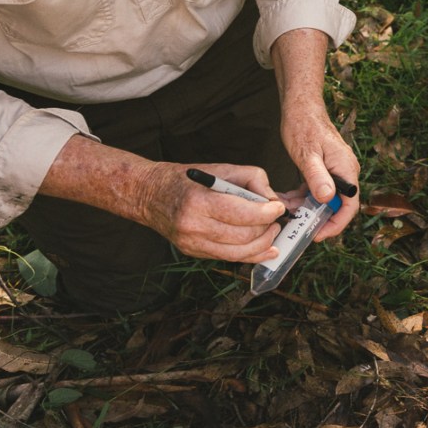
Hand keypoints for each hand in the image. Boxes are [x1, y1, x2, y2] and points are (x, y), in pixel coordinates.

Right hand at [136, 161, 284, 261]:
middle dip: (267, 228)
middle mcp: (194, 226)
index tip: (278, 207)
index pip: (241, 214)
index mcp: (199, 201)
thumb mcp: (221, 169)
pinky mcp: (194, 252)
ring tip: (272, 231)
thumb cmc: (188, 178)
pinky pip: (229, 258)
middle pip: (243, 236)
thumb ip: (252, 179)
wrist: (150, 194)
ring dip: (263, 244)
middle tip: (276, 219)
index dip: (266, 213)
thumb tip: (273, 200)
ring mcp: (192, 244)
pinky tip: (268, 250)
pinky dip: (252, 255)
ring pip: (239, 253)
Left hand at [281, 101, 360, 238]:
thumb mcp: (307, 154)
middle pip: (337, 205)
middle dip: (317, 218)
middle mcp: (344, 172)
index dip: (335, 224)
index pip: (349, 205)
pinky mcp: (324, 169)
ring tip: (287, 210)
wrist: (301, 107)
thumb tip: (327, 198)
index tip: (317, 235)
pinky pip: (317, 190)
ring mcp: (335, 171)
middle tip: (297, 225)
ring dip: (306, 207)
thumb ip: (317, 177)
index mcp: (346, 170)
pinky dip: (303, 196)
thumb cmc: (304, 126)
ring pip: (324, 199)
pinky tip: (287, 198)